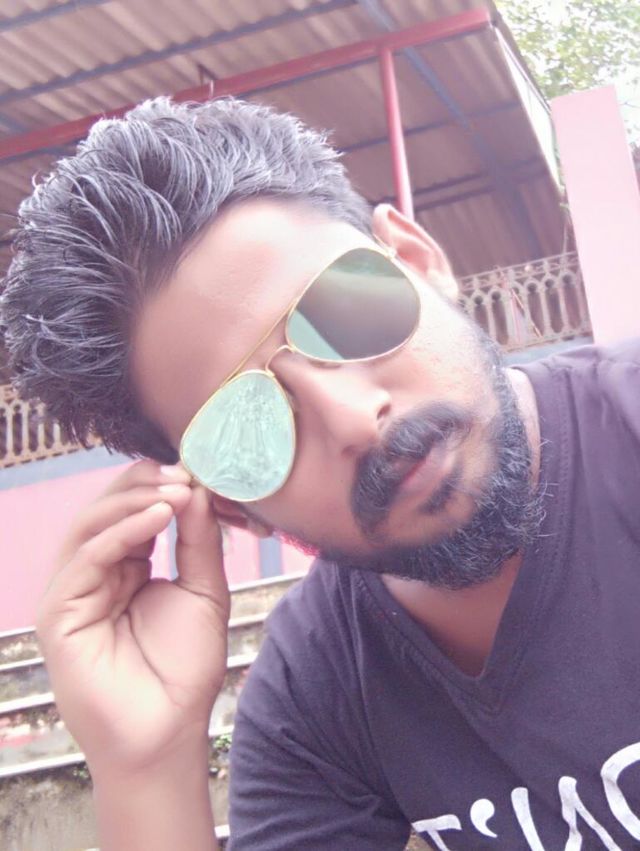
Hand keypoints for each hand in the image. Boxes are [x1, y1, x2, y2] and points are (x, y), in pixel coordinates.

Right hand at [36, 460, 229, 776]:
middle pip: (106, 508)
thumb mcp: (203, 590)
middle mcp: (94, 572)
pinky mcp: (58, 612)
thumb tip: (196, 487)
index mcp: (125, 564)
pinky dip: (123, 531)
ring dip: (134, 501)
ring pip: (90, 524)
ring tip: (176, 492)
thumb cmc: (185, 667)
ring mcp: (72, 590)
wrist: (168, 730)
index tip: (196, 472)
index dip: (159, 485)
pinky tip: (159, 517)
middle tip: (185, 475)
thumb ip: (199, 539)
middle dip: (145, 485)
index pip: (131, 508)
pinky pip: (87, 557)